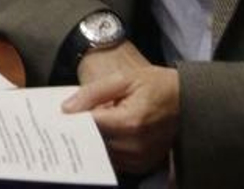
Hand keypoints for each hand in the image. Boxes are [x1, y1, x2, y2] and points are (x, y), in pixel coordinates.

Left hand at [63, 42, 179, 174]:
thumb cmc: (156, 85)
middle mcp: (136, 145)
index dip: (71, 122)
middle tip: (66, 121)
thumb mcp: (123, 79)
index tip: (57, 117)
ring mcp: (141, 158)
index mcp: (130, 122)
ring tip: (87, 125)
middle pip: (94, 143)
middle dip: (80, 132)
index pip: (89, 127)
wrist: (187, 99)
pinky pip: (116, 160)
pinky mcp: (144, 164)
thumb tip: (66, 109)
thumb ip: (93, 93)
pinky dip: (107, 148)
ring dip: (94, 142)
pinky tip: (104, 134)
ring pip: (103, 154)